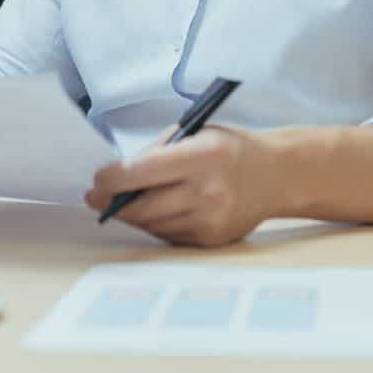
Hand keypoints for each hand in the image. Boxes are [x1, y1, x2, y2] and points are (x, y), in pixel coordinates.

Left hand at [84, 125, 280, 246]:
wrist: (277, 175)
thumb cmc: (231, 149)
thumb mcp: (197, 132)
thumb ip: (159, 152)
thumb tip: (117, 178)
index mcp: (205, 154)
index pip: (141, 171)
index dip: (111, 178)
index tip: (98, 179)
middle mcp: (209, 191)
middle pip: (141, 206)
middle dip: (112, 202)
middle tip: (95, 196)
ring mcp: (211, 220)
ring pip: (151, 225)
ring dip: (132, 214)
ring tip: (124, 201)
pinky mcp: (211, 240)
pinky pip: (168, 236)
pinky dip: (155, 224)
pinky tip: (156, 209)